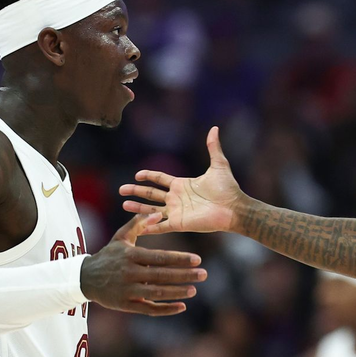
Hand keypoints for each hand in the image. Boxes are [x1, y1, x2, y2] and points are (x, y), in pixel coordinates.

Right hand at [80, 212, 206, 315]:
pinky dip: (166, 309)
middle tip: (204, 274)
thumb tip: (159, 213)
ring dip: (177, 292)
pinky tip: (182, 306)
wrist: (84, 278)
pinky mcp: (125, 304)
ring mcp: (127, 290)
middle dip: (184, 275)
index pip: (159, 257)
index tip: (198, 259)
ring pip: (156, 293)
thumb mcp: (121, 237)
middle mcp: (129, 273)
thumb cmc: (109, 255)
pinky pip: (149, 309)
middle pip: (161, 275)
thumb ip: (139, 223)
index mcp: (130, 255)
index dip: (179, 259)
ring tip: (194, 289)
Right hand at [120, 126, 242, 235]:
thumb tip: (214, 128)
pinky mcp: (180, 224)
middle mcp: (177, 199)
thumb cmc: (228, 189)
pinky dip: (149, 227)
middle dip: (136, 192)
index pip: (160, 179)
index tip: (137, 175)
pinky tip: (138, 227)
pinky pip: (161, 226)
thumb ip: (213, 147)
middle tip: (121, 190)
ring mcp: (177, 212)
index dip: (148, 176)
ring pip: (152, 210)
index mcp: (182, 185)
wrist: (234, 208)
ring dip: (138, 208)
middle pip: (151, 194)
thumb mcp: (218, 165)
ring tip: (124, 204)